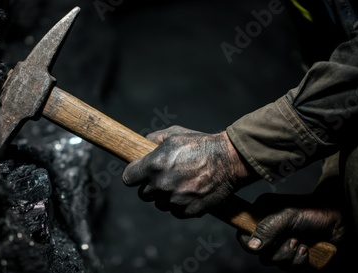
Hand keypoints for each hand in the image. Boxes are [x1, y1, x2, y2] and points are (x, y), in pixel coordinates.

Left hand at [122, 125, 257, 217]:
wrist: (229, 160)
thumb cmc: (201, 144)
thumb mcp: (175, 134)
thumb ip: (154, 139)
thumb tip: (142, 142)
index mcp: (153, 165)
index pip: (128, 178)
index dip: (133, 175)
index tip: (139, 174)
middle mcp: (160, 185)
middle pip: (143, 194)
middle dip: (150, 186)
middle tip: (163, 178)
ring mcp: (174, 200)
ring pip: (159, 204)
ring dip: (165, 197)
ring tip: (180, 183)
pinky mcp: (187, 211)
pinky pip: (175, 211)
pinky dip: (180, 205)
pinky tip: (189, 192)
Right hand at [236, 193, 344, 271]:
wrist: (340, 222)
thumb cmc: (314, 212)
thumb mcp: (287, 215)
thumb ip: (268, 229)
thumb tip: (252, 246)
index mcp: (262, 216)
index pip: (243, 232)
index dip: (248, 241)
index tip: (260, 243)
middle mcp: (270, 232)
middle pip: (259, 253)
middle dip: (277, 250)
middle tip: (292, 238)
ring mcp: (282, 244)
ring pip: (274, 262)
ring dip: (290, 255)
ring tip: (302, 243)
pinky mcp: (294, 256)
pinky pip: (289, 268)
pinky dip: (299, 261)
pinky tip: (307, 249)